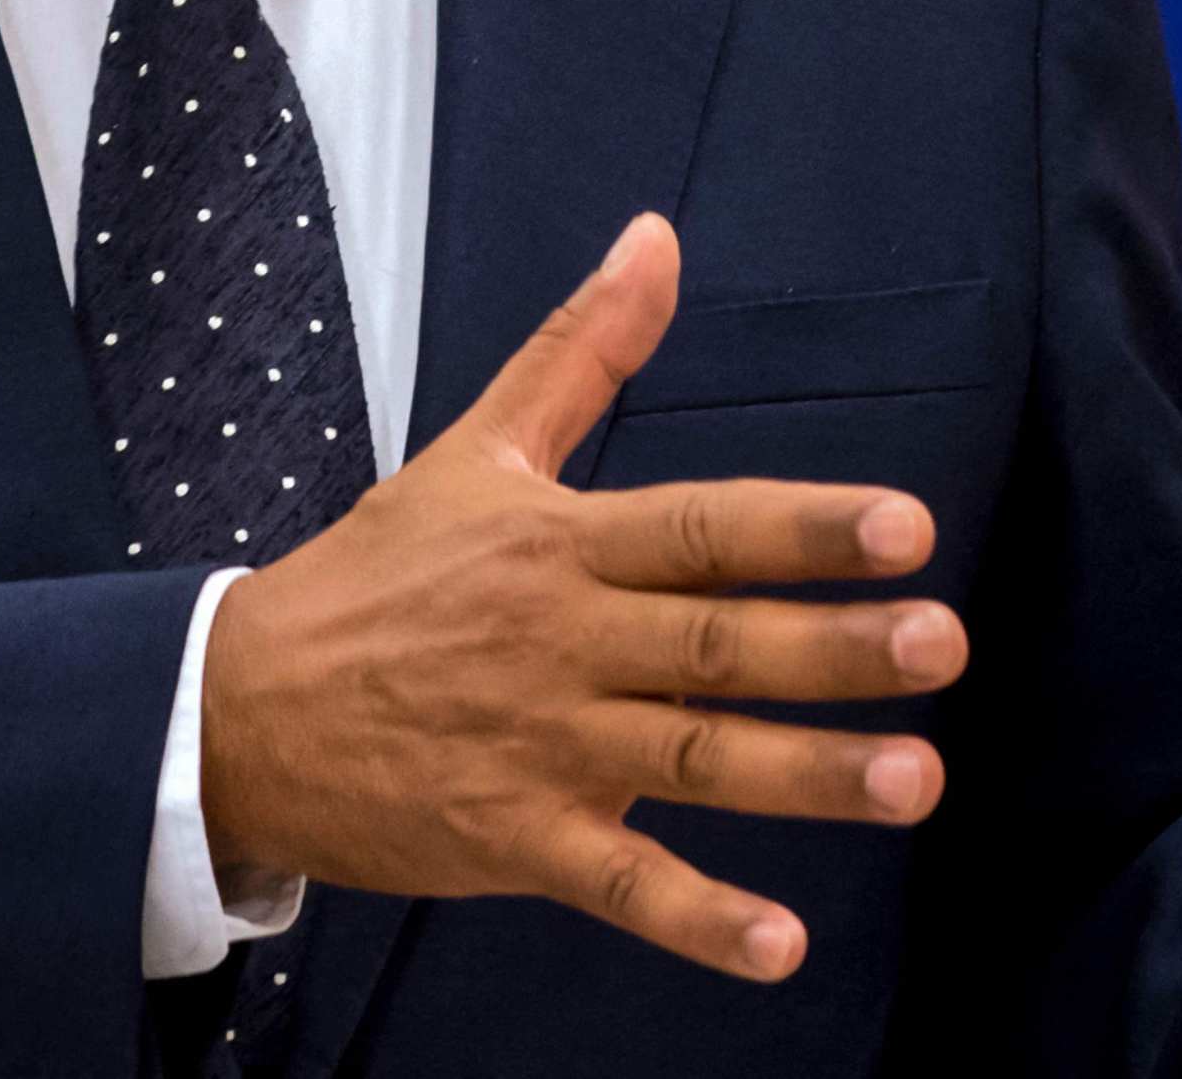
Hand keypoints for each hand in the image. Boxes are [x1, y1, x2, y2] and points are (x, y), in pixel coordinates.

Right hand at [198, 212, 968, 982]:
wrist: (237, 709)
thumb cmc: (374, 576)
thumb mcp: (476, 445)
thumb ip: (582, 347)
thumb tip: (656, 237)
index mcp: (566, 544)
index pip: (706, 525)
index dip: (806, 526)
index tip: (907, 528)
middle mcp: (566, 643)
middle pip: (717, 640)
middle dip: (835, 646)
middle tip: (944, 646)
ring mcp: (544, 747)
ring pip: (694, 761)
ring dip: (807, 776)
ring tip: (913, 782)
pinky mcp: (516, 840)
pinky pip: (620, 885)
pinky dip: (697, 918)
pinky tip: (780, 944)